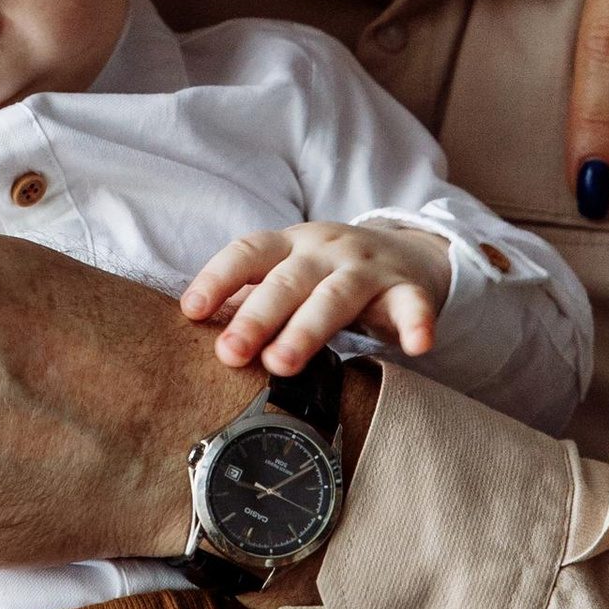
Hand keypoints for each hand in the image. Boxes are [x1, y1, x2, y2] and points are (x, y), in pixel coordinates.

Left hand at [181, 221, 448, 371]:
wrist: (410, 251)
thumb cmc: (331, 272)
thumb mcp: (290, 272)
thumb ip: (252, 296)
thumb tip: (195, 331)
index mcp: (291, 245)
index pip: (249, 252)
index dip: (218, 278)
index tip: (191, 310)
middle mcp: (326, 250)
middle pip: (287, 281)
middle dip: (256, 317)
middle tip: (230, 354)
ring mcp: (368, 267)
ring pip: (336, 297)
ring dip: (307, 329)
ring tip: (283, 364)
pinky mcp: (408, 287)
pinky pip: (413, 305)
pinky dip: (416, 323)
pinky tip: (417, 346)